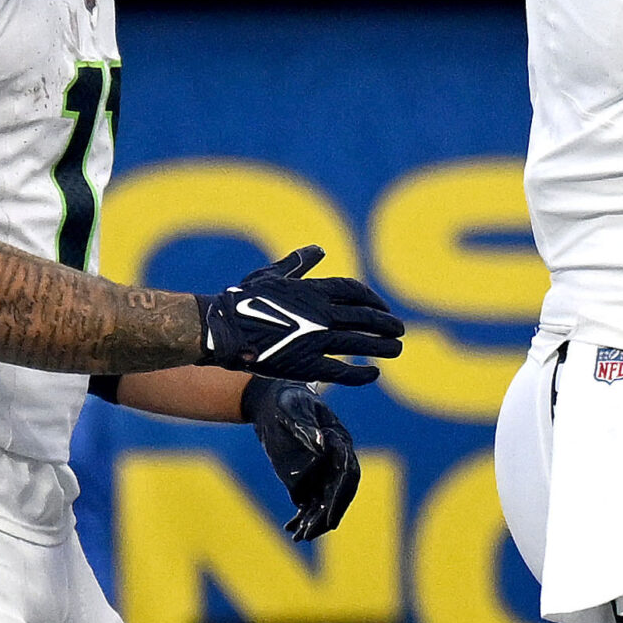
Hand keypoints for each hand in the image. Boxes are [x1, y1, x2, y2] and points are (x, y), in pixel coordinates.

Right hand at [196, 246, 403, 385]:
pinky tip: (374, 373)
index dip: (373, 300)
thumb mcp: (273, 274)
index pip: (355, 292)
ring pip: (361, 343)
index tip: (383, 307)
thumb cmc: (243, 299)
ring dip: (384, 346)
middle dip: (386, 324)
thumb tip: (318, 249)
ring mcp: (316, 340)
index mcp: (314, 291)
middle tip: (399, 329)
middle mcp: (321, 314)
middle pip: (366, 318)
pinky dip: (362, 373)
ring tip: (397, 348)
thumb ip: (299, 263)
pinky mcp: (308, 365)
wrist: (223, 329)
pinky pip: (344, 371)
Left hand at [242, 377, 361, 540]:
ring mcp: (321, 471)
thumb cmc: (286, 400)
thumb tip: (326, 444)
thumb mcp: (293, 409)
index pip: (348, 475)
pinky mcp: (305, 478)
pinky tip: (292, 530)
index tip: (331, 516)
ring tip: (300, 536)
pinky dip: (302, 517)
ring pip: (323, 501)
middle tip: (313, 533)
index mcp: (340, 441)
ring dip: (314, 521)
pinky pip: (308, 502)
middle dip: (327, 515)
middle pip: (338, 494)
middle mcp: (335, 460)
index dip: (341, 497)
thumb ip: (308, 428)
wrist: (274, 400)